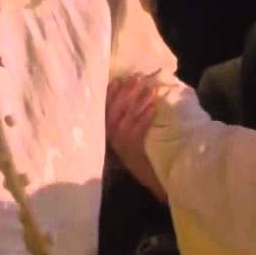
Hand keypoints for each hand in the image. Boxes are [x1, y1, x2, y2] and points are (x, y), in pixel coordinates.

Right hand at [105, 73, 166, 201]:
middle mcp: (107, 135)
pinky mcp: (132, 149)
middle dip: (127, 93)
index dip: (110, 93)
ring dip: (139, 102)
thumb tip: (125, 92)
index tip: (118, 79)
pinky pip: (139, 129)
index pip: (103, 108)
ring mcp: (119, 142)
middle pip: (116, 109)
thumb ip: (119, 117)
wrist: (142, 176)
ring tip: (150, 90)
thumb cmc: (132, 152)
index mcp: (102, 130)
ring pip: (128, 117)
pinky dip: (145, 118)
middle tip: (137, 78)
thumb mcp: (121, 135)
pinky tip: (153, 108)